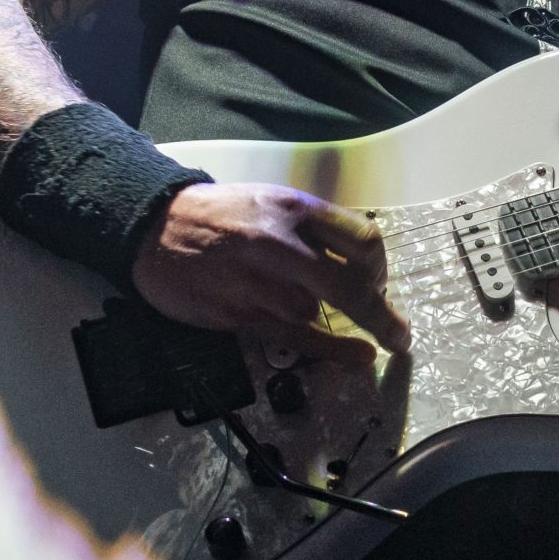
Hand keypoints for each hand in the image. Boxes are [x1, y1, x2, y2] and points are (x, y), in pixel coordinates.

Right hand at [131, 182, 410, 360]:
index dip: (380, 266)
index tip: (379, 281)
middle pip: (350, 283)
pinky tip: (358, 357)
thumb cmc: (224, 216)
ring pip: (320, 311)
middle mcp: (280, 244)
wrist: (157, 227)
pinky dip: (332, 351)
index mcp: (296, 210)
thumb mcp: (275, 202)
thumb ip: (318, 228)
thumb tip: (363, 258)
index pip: (363, 239)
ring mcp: (259, 281)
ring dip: (343, 325)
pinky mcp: (239, 312)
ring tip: (359, 335)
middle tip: (401, 335)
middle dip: (382, 314)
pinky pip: (296, 337)